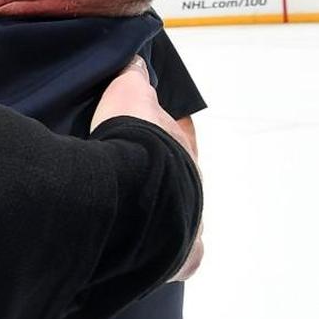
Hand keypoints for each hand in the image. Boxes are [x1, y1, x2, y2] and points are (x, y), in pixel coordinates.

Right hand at [90, 56, 202, 280]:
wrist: (137, 191)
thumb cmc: (136, 140)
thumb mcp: (129, 94)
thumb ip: (132, 79)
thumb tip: (136, 62)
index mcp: (183, 147)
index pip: (176, 132)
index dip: (160, 128)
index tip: (141, 127)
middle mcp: (192, 183)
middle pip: (174, 174)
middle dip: (155, 172)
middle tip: (126, 170)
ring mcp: (190, 221)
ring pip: (173, 212)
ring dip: (154, 209)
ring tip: (125, 209)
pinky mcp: (179, 256)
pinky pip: (170, 253)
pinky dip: (158, 251)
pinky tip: (139, 249)